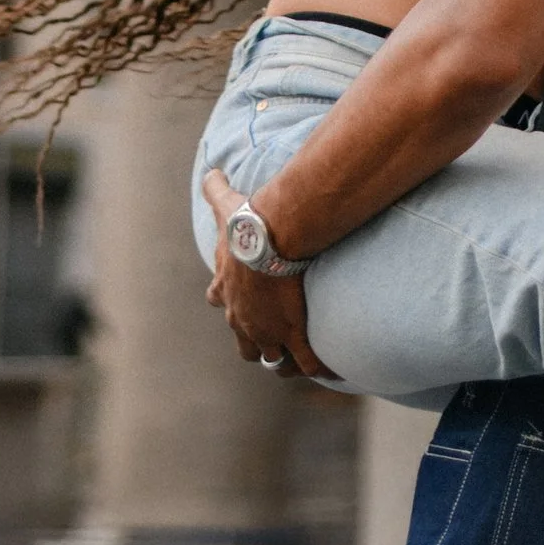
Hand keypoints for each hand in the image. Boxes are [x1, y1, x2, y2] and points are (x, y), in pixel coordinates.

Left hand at [201, 171, 338, 380]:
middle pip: (244, 344)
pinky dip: (320, 369)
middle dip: (257, 344)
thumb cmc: (244, 224)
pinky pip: (307, 363)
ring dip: (284, 361)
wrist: (268, 237)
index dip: (229, 304)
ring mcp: (266, 330)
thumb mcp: (224, 205)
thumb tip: (210, 171)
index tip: (243, 302)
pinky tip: (333, 373)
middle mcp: (240, 318)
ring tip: (298, 362)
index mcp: (224, 290)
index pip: (219, 303)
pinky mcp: (291, 334)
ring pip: (272, 359)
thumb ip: (215, 188)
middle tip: (271, 339)